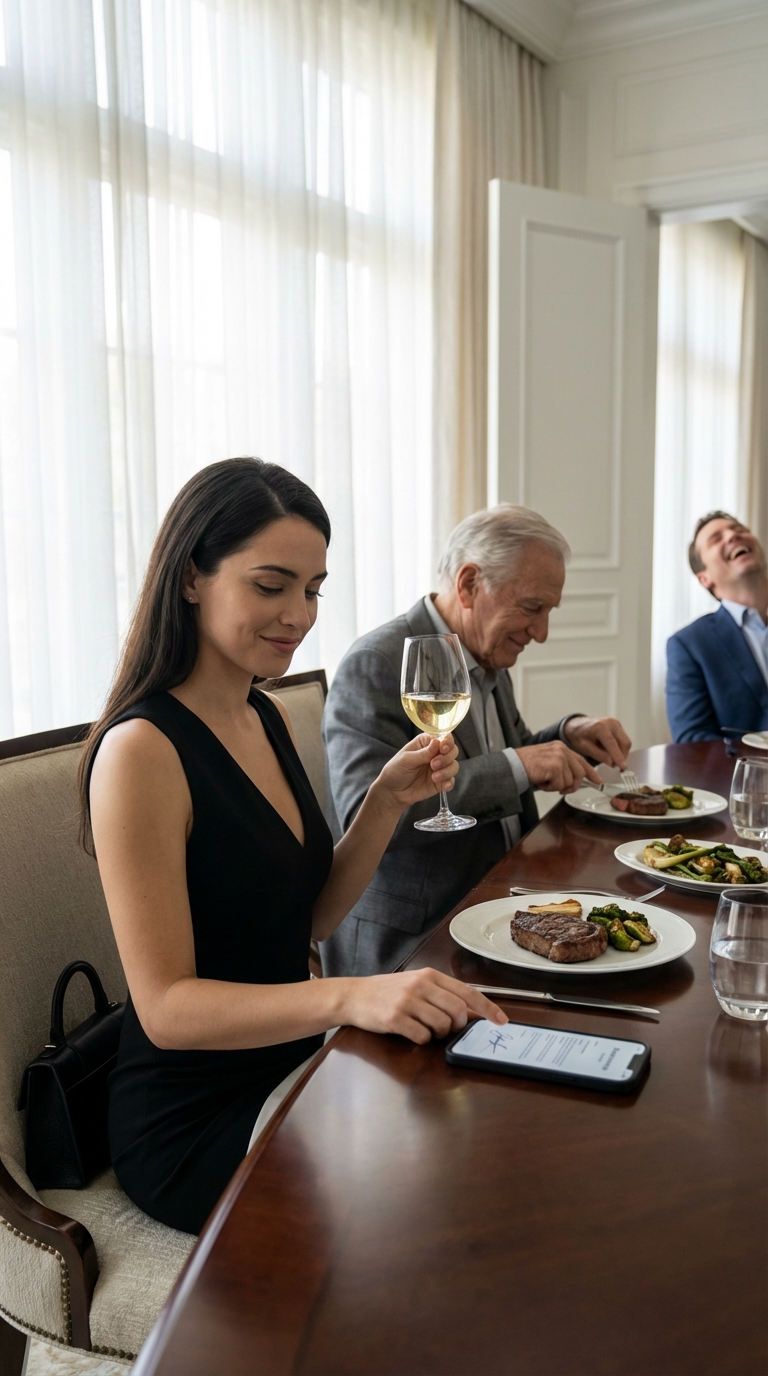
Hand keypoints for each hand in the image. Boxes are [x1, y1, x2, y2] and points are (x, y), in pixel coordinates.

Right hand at [342, 968, 506, 1043]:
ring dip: (438, 1034)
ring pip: (442, 1026)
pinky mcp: (395, 1018)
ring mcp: (407, 1001)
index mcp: (429, 976)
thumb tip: (472, 1012)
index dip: (487, 1008)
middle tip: (447, 1028)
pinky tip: (411, 1032)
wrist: (354, 996)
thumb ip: (442, 995)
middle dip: (458, 1025)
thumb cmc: (388, 992)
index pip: (467, 992)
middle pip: (458, 1011)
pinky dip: (422, 1039)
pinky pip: (422, 1036)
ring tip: (424, 1027)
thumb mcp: (416, 985)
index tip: (501, 1020)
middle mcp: (420, 985)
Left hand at [375, 733, 458, 811]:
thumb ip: (423, 753)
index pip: (443, 738)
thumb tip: (437, 742)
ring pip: (454, 766)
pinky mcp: (441, 781)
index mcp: (426, 743)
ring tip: (434, 777)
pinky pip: (451, 780)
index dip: (447, 742)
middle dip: (446, 758)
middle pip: (453, 751)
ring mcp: (439, 768)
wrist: (392, 791)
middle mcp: (435, 753)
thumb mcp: (406, 759)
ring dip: (447, 771)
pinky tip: (443, 786)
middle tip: (433, 765)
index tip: (442, 749)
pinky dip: (449, 783)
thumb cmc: (396, 770)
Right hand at [516, 741, 601, 793]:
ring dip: (557, 786)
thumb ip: (563, 767)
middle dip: (572, 785)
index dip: (591, 772)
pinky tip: (542, 781)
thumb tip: (574, 781)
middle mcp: (562, 750)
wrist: (513, 766)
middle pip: (579, 773)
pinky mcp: (556, 766)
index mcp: (561, 747)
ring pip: (570, 781)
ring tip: (545, 781)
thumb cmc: (527, 766)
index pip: (581, 760)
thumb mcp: (548, 763)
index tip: (597, 780)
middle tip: (561, 789)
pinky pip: (560, 784)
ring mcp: (560, 757)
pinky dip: (550, 787)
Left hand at [563, 715, 631, 769]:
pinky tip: (612, 753)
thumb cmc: (578, 736)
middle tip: (614, 766)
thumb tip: (612, 762)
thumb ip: (599, 755)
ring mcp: (616, 723)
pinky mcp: (619, 726)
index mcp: (600, 726)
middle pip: (624, 743)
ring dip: (622, 754)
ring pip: (626, 742)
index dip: (618, 756)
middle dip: (622, 757)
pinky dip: (620, 749)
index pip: (612, 743)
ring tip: (611, 760)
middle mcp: (611, 723)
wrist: (578, 725)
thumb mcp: (584, 747)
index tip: (623, 767)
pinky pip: (624, 740)